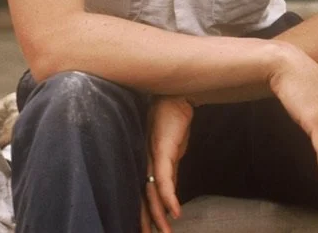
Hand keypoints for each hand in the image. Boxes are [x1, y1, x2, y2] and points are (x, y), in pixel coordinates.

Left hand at [142, 96, 192, 232]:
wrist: (175, 97)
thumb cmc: (172, 123)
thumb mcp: (172, 152)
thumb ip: (169, 170)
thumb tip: (170, 189)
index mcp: (146, 164)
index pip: (142, 194)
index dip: (142, 214)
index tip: (145, 231)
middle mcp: (145, 163)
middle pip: (142, 197)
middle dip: (145, 221)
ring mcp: (152, 157)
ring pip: (152, 192)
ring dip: (158, 216)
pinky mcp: (162, 150)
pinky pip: (165, 178)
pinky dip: (169, 197)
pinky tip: (174, 212)